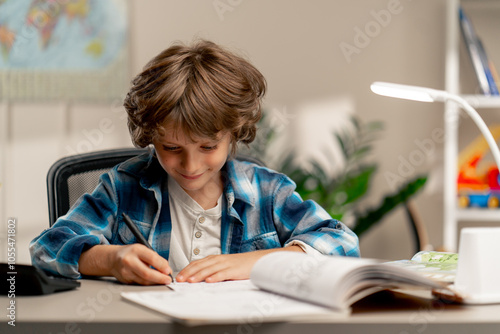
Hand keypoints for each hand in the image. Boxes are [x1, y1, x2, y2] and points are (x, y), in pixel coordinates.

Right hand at [79, 244, 172, 284]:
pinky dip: (148, 283)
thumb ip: (155, 258)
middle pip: (146, 273)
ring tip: (163, 281)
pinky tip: (154, 282)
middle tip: (168, 280)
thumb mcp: (143, 249)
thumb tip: (166, 269)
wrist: (113, 259)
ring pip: (143, 281)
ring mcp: (125, 272)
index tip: (169, 271)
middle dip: (160, 278)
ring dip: (155, 282)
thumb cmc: (131, 253)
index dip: (162, 266)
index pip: (151, 258)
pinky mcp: (125, 280)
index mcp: (135, 250)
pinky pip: (139, 283)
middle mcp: (129, 261)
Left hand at [175, 246, 303, 282]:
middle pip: (201, 266)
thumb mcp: (225, 266)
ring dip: (199, 275)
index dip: (187, 269)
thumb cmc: (241, 265)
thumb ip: (213, 270)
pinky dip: (216, 277)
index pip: (197, 263)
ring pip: (210, 269)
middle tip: (180, 280)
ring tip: (190, 281)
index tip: (179, 277)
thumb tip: (200, 279)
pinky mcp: (235, 270)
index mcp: (215, 259)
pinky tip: (209, 281)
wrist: (259, 260)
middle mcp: (219, 260)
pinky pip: (224, 273)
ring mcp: (227, 264)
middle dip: (189, 273)